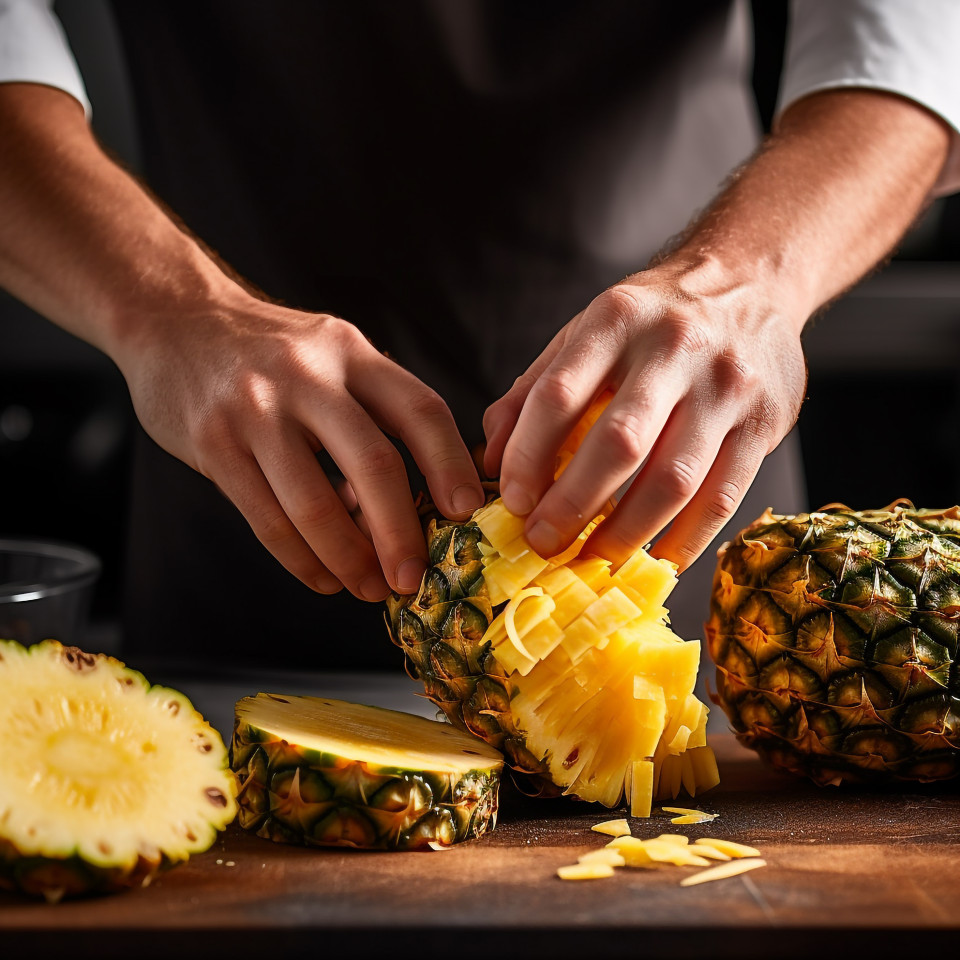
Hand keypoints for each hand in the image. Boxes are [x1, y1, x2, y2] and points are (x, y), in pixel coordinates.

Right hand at [115, 291, 483, 598]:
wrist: (173, 320)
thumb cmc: (271, 354)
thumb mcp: (332, 356)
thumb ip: (374, 414)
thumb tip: (415, 504)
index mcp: (351, 352)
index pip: (419, 409)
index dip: (451, 464)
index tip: (469, 512)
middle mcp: (308, 376)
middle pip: (374, 463)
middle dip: (401, 533)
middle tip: (414, 578)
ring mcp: (256, 409)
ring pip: (315, 505)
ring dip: (350, 559)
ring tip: (370, 588)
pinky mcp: (214, 444)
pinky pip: (267, 519)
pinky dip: (303, 560)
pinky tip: (325, 577)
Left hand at [482, 260, 806, 569]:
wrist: (750, 284)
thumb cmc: (651, 322)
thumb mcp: (585, 332)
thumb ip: (532, 391)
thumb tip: (490, 462)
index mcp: (616, 319)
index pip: (558, 395)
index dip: (527, 457)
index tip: (513, 502)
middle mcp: (674, 349)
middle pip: (618, 445)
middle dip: (573, 506)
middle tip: (544, 542)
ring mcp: (727, 386)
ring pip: (673, 480)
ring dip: (627, 533)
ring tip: (593, 558)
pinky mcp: (766, 422)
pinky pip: (722, 497)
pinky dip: (685, 540)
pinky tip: (655, 559)